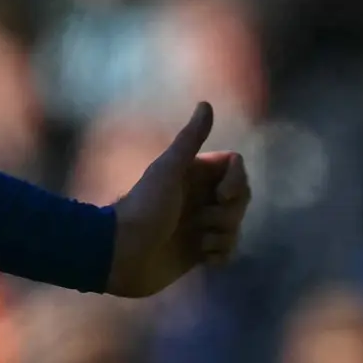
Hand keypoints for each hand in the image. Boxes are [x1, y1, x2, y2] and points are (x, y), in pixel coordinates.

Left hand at [104, 101, 250, 298]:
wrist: (122, 253)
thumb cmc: (144, 207)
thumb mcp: (168, 170)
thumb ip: (189, 139)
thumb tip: (205, 104)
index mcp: (194, 174)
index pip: (235, 168)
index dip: (237, 181)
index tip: (221, 195)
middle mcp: (200, 197)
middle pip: (241, 197)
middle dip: (230, 212)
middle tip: (203, 221)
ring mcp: (200, 225)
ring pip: (235, 225)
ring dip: (223, 235)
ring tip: (198, 242)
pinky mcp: (198, 251)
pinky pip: (227, 251)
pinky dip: (219, 254)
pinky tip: (202, 258)